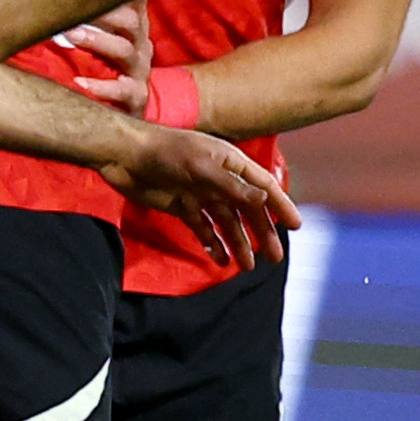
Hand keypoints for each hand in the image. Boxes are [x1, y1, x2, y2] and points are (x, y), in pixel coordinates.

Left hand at [69, 0, 151, 113]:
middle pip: (130, 20)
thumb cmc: (106, 65)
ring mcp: (140, 70)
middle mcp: (141, 43)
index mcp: (133, 25)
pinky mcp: (136, 97)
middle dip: (102, 11)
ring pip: (124, 50)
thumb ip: (86, 14)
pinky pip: (123, 90)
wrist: (130, 107)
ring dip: (97, 40)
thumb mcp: (103, 36)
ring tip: (69, 35)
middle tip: (70, 5)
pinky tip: (80, 82)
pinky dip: (102, 86)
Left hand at [100, 125, 301, 269]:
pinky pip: (203, 228)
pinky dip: (212, 244)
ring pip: (226, 222)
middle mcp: (218, 178)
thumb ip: (232, 186)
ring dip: (238, 243)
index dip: (280, 204)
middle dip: (262, 232)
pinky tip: (220, 261)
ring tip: (249, 267)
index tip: (295, 226)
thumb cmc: (165, 153)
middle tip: (275, 258)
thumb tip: (265, 199)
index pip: (263, 184)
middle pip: (247, 208)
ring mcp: (200, 192)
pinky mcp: (182, 206)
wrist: (124, 155)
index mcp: (229, 161)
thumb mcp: (202, 167)